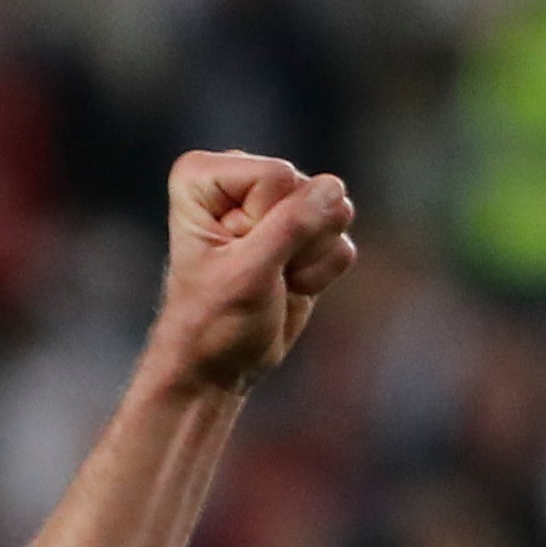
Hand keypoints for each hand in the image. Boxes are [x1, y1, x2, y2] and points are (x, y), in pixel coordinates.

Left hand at [150, 152, 356, 394]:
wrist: (217, 370)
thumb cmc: (212, 324)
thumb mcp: (247, 274)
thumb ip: (292, 225)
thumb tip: (334, 189)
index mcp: (204, 176)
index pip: (277, 176)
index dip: (265, 222)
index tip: (234, 256)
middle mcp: (241, 181)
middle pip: (310, 189)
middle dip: (293, 242)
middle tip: (257, 273)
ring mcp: (276, 204)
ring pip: (334, 211)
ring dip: (308, 259)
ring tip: (271, 280)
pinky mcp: (304, 232)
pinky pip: (340, 241)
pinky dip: (319, 273)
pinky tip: (287, 287)